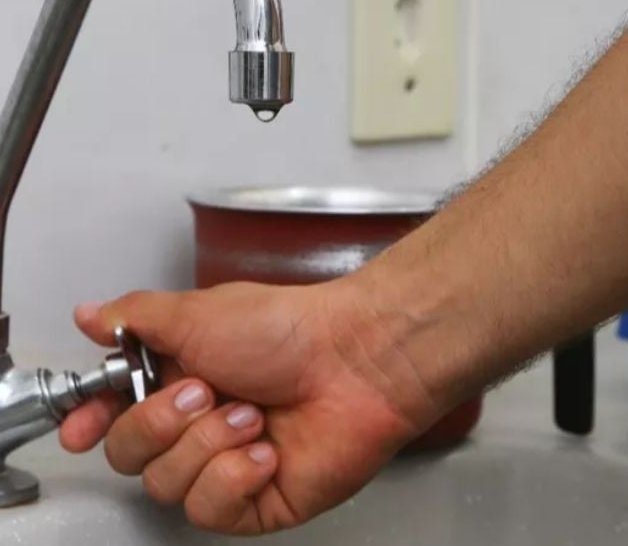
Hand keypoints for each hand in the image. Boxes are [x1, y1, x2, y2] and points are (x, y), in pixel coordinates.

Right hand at [60, 279, 433, 534]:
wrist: (352, 360)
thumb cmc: (284, 329)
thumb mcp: (197, 313)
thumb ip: (136, 318)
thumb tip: (91, 316)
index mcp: (181, 374)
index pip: (116, 410)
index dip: (93, 420)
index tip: (81, 426)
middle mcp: (200, 420)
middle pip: (130, 454)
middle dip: (159, 423)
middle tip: (202, 391)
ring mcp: (226, 461)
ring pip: (166, 485)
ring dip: (207, 443)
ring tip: (250, 413)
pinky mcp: (256, 497)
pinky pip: (211, 509)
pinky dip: (235, 474)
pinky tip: (266, 448)